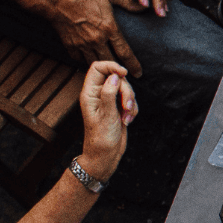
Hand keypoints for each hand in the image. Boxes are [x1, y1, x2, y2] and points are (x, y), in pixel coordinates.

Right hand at [37, 0, 145, 76]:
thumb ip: (127, 2)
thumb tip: (144, 6)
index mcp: (109, 28)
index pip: (125, 52)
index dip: (133, 65)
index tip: (139, 74)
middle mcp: (97, 39)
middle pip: (110, 62)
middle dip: (117, 71)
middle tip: (124, 77)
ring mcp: (82, 44)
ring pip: (94, 63)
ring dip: (102, 68)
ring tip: (108, 72)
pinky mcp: (69, 45)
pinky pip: (79, 59)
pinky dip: (84, 60)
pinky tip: (89, 59)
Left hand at [76, 61, 135, 179]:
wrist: (105, 156)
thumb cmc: (101, 139)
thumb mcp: (106, 116)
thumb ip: (109, 94)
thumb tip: (114, 77)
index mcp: (89, 94)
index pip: (97, 68)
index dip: (111, 67)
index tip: (124, 74)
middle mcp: (98, 95)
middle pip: (116, 78)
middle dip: (126, 91)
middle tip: (126, 106)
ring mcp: (108, 101)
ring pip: (125, 89)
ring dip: (131, 102)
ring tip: (126, 116)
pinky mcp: (117, 107)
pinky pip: (130, 100)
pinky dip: (133, 109)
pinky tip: (127, 120)